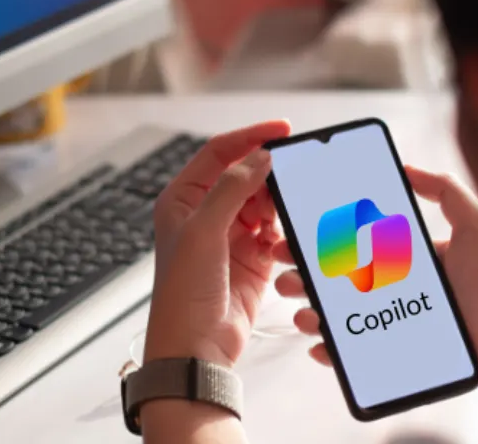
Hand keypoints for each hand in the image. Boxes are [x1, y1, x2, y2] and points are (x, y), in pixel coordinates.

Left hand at [144, 120, 290, 368]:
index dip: (250, 137)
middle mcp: (206, 213)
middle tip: (294, 173)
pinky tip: (281, 241)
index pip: (219, 153)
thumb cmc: (183, 293)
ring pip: (264, 203)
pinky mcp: (253, 258)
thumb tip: (260, 157)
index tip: (282, 129)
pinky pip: (275, 232)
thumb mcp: (203, 231)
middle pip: (246, 176)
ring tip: (284, 214)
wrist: (196, 347)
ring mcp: (231, 235)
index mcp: (183, 198)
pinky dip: (282, 232)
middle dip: (269, 175)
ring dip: (277, 206)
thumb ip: (232, 188)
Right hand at [274, 166, 477, 384]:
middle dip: (302, 279)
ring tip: (301, 312)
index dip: (316, 244)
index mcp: (398, 260)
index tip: (292, 236)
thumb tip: (405, 166)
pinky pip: (356, 356)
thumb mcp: (470, 222)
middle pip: (334, 284)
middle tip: (285, 276)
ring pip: (338, 320)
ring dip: (312, 316)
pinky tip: (319, 347)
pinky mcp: (396, 356)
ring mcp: (389, 324)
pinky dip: (332, 354)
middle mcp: (389, 291)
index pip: (347, 249)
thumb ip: (441, 189)